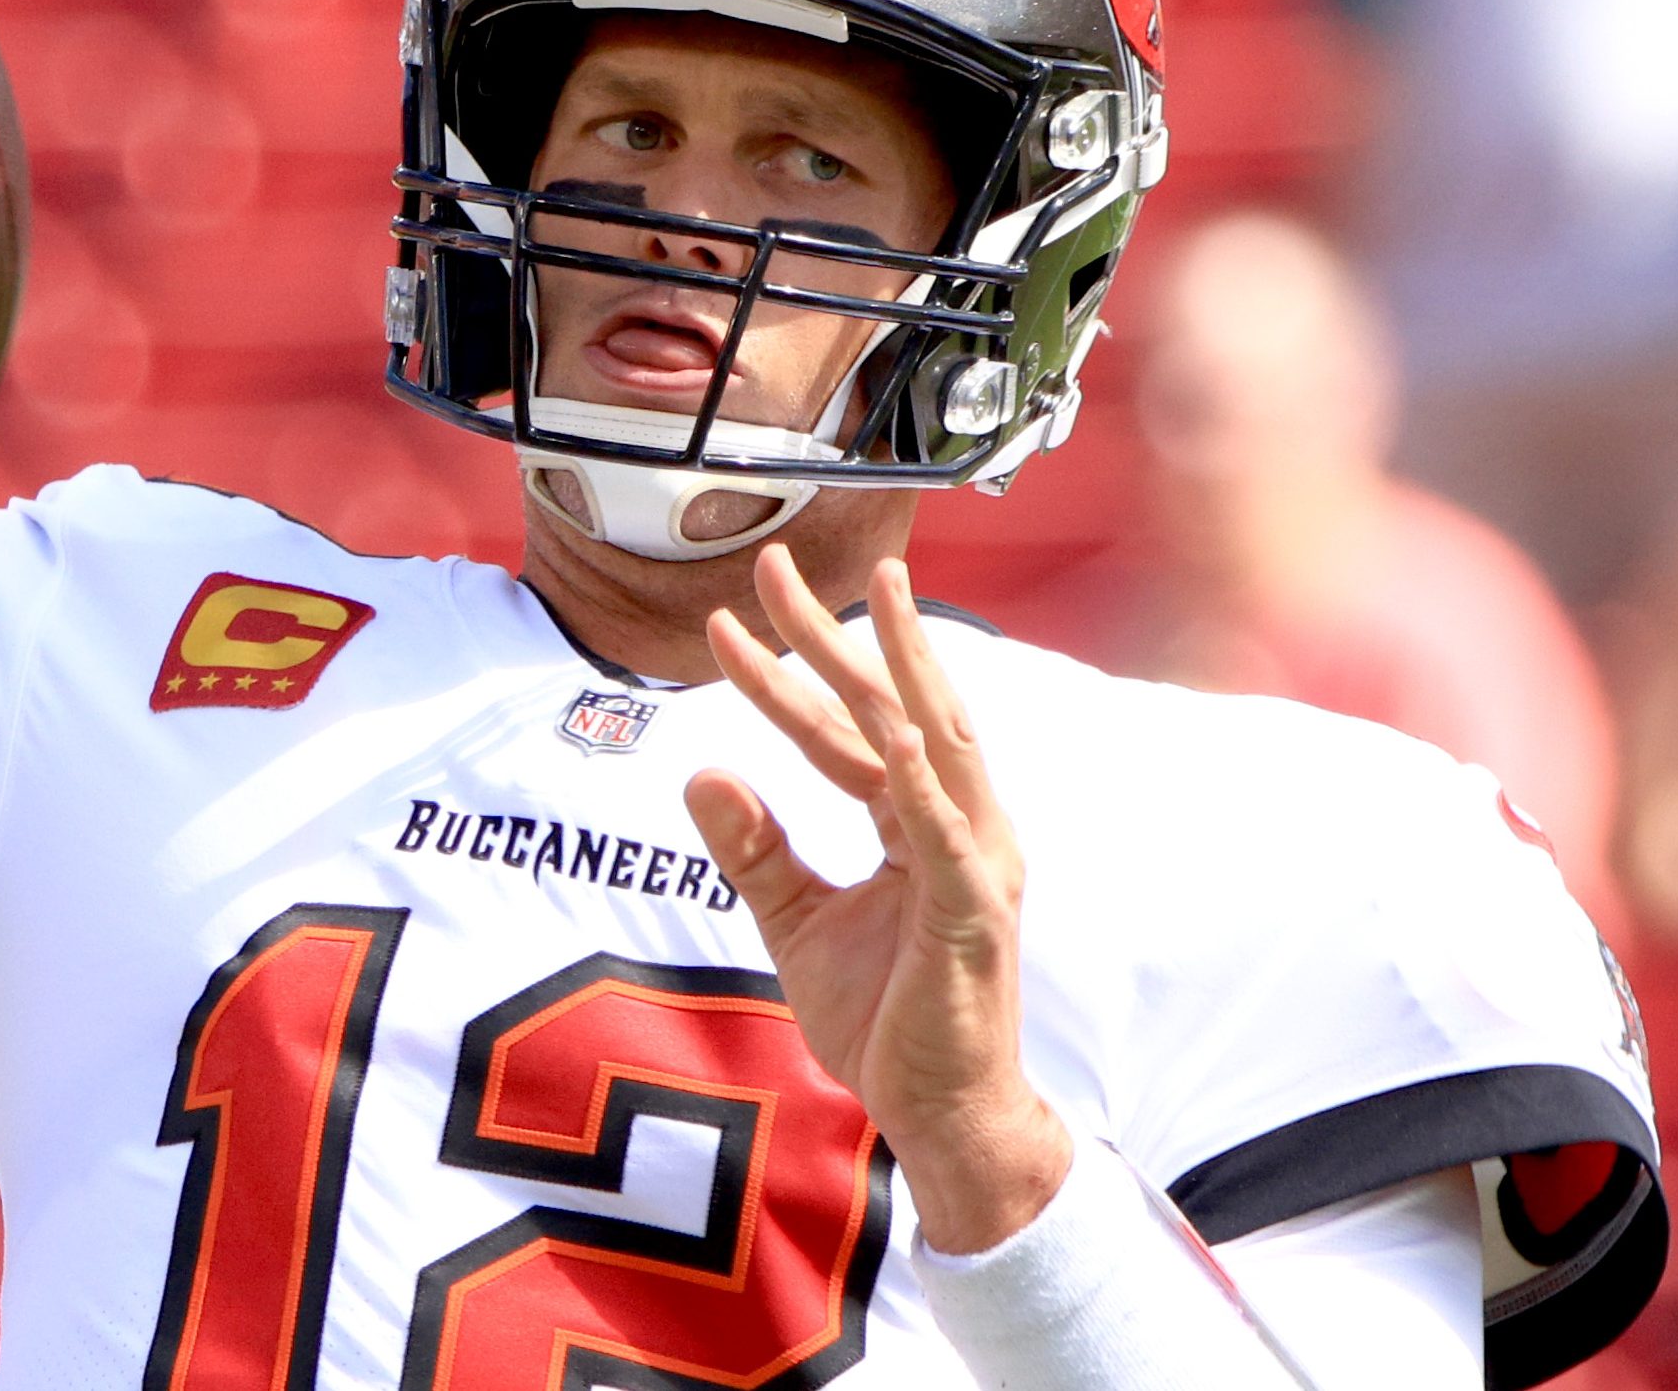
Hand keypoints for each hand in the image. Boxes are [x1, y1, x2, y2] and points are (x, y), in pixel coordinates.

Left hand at [684, 544, 1069, 1253]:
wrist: (936, 1113)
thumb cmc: (883, 1019)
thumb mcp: (796, 923)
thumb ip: (756, 850)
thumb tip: (700, 770)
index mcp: (914, 822)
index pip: (841, 730)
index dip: (782, 676)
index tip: (723, 622)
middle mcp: (954, 823)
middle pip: (889, 708)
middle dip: (835, 633)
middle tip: (778, 565)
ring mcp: (974, 861)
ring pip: (937, 743)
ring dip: (904, 667)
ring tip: (877, 595)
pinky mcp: (976, 912)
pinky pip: (949, 837)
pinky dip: (926, 784)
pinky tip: (900, 734)